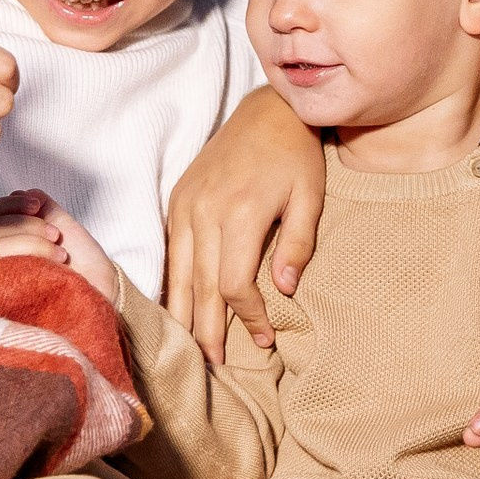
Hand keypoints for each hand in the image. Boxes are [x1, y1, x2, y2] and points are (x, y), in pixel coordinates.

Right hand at [0, 190, 115, 302]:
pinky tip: (53, 264)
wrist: (99, 288)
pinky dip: (30, 256)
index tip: (36, 205)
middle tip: (55, 235)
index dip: (9, 205)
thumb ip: (40, 206)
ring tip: (60, 254)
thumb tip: (25, 192)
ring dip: (32, 242)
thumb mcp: (60, 224)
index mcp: (5, 241)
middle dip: (27, 225)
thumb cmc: (79, 261)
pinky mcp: (3, 300)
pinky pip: (0, 270)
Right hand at [164, 87, 324, 361]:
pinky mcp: (177, 200)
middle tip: (216, 367)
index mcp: (240, 213)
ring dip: (182, 316)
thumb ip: (297, 245)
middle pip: (200, 287)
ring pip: (177, 273)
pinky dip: (172, 284)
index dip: (248, 317)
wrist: (266, 111)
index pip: (233, 285)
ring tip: (191, 351)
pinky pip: (169, 252)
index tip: (266, 339)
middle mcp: (204, 211)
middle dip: (208, 331)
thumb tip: (284, 290)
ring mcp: (185, 205)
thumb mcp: (310, 198)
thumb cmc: (296, 156)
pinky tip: (176, 310)